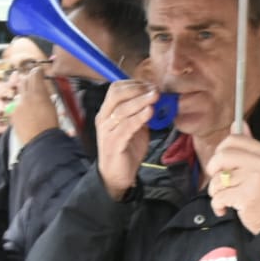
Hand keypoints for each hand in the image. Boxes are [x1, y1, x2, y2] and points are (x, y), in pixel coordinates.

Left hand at [11, 66, 58, 144]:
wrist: (40, 142)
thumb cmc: (51, 127)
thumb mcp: (53, 108)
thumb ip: (46, 97)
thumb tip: (44, 92)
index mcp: (39, 93)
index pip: (35, 74)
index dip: (38, 71)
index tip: (39, 71)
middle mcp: (26, 96)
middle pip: (24, 80)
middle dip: (29, 78)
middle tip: (33, 79)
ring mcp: (18, 104)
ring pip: (19, 92)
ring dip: (24, 91)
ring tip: (30, 96)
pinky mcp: (13, 113)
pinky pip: (16, 104)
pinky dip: (20, 104)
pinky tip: (26, 111)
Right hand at [95, 81, 155, 200]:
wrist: (117, 176)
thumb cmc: (127, 149)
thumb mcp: (135, 127)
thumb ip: (141, 113)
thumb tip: (155, 99)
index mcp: (107, 112)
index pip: (115, 89)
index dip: (134, 84)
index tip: (151, 85)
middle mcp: (104, 119)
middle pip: (116, 95)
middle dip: (137, 90)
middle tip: (155, 91)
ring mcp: (107, 131)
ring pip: (122, 110)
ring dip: (141, 101)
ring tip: (155, 97)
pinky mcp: (114, 144)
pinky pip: (126, 127)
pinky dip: (139, 118)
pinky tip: (150, 112)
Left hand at [203, 134, 259, 234]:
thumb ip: (249, 145)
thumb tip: (238, 124)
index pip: (234, 139)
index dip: (221, 149)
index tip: (222, 163)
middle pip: (221, 156)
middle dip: (213, 170)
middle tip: (219, 181)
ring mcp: (253, 179)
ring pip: (218, 179)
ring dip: (216, 192)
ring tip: (225, 198)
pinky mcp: (246, 196)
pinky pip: (219, 196)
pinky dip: (217, 206)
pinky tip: (225, 209)